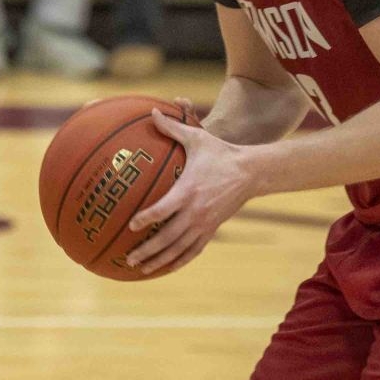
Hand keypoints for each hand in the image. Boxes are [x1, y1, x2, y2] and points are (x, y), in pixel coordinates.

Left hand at [125, 107, 252, 274]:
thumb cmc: (220, 152)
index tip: (130, 226)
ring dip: (159, 260)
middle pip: (167, 237)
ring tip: (140, 268)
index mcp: (188, 190)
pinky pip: (193, 250)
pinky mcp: (212, 229)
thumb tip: (152, 111)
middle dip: (147, 250)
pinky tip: (165, 267)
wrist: (251, 172)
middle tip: (128, 258)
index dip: (145, 219)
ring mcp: (204, 223)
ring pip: (178, 248)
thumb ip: (172, 127)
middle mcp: (195, 211)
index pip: (163, 210)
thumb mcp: (197, 138)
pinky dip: (178, 261)